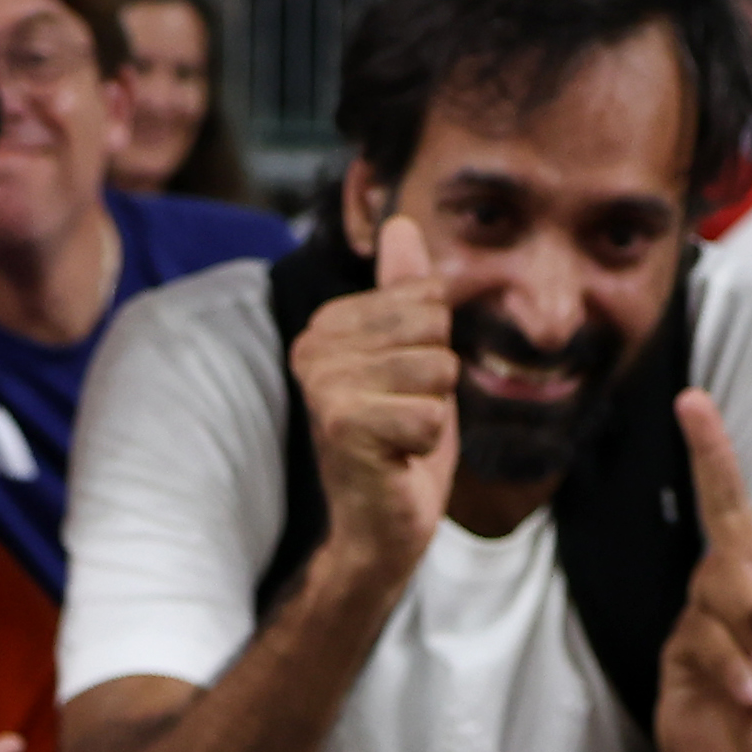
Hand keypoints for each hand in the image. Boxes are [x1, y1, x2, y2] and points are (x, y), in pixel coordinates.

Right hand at [291, 212, 459, 583]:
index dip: (433, 349)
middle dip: (436, 379)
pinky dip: (426, 444)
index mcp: (329, 324)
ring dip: (432, 412)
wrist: (377, 528)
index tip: (399, 389)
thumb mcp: (410, 358)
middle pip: (433, 327)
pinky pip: (431, 414)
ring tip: (398, 438)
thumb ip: (403, 293)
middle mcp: (315, 346)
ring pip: (436, 369)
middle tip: (402, 417)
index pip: (425, 298)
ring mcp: (325, 385)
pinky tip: (396, 459)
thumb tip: (402, 223)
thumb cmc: (396, 445)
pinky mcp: (343, 426)